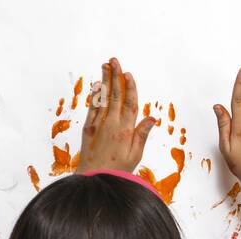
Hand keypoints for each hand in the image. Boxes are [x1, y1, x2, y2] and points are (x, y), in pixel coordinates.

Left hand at [76, 57, 156, 172]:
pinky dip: (95, 94)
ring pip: (102, 98)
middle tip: (115, 61)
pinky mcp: (88, 127)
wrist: (94, 177)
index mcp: (125, 131)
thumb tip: (152, 118)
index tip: (129, 75)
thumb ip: (142, 134)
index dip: (130, 88)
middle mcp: (111, 124)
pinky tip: (97, 85)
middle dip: (115, 77)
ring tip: (105, 65)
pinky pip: (92, 106)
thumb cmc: (118, 170)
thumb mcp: (135, 155)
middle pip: (114, 96)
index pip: (129, 104)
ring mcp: (98, 124)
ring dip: (104, 80)